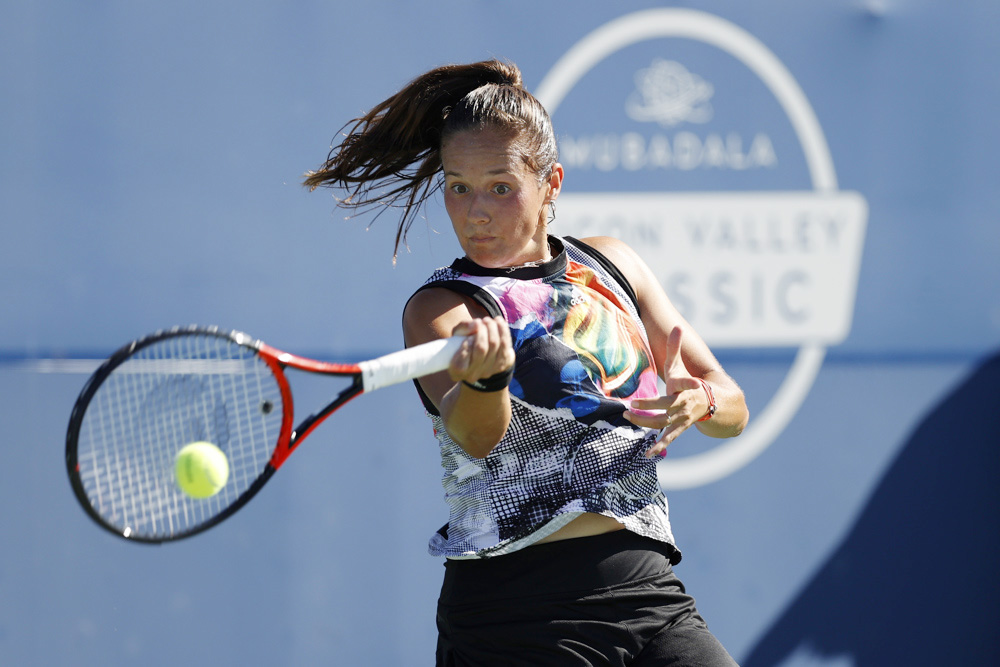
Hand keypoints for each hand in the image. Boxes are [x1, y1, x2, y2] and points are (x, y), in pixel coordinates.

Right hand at [448, 316, 514, 385]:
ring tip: (487, 321)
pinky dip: (502, 330)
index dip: (465, 345)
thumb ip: (463, 327)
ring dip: (492, 328)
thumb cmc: (464, 342)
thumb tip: (477, 324)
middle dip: (481, 331)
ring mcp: (489, 371)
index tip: (467, 336)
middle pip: (481, 349)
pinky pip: (505, 345)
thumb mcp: (458, 335)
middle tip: (480, 321)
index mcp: (457, 371)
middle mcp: (473, 375)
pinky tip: (498, 322)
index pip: (459, 363)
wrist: (481, 355)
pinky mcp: (502, 364)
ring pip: (495, 345)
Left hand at [623, 326, 711, 457]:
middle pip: (667, 405)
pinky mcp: (679, 428)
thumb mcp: (681, 365)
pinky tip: (648, 455)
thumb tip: (677, 326)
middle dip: (650, 405)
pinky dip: (658, 446)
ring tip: (628, 418)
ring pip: (662, 421)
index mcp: (685, 386)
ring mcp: (681, 418)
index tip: (696, 383)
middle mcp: (684, 403)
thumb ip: (676, 347)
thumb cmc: (687, 382)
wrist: (708, 404)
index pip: (687, 383)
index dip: (691, 383)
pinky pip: (668, 438)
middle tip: (632, 404)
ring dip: (645, 422)